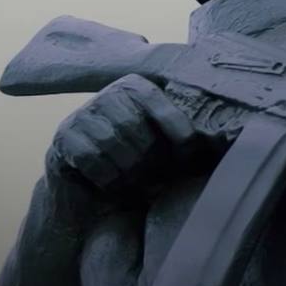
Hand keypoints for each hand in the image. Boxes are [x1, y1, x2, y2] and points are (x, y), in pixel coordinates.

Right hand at [45, 74, 196, 194]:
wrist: (92, 197)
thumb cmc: (139, 170)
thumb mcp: (169, 152)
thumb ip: (189, 141)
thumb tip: (222, 135)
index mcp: (138, 87)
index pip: (161, 104)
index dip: (179, 131)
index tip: (190, 155)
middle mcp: (108, 93)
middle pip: (137, 126)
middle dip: (151, 159)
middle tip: (156, 179)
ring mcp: (82, 114)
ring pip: (114, 142)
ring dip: (130, 172)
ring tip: (138, 184)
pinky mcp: (63, 137)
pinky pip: (91, 157)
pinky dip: (109, 178)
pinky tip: (115, 186)